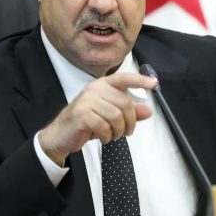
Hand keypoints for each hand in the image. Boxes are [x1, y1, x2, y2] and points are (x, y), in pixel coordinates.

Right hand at [38, 73, 156, 165]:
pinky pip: (104, 126)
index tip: (153, 83)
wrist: (61, 134)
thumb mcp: (110, 116)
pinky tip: (103, 138)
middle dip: (129, 122)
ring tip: (112, 135)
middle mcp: (95, 89)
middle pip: (125, 103)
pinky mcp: (82, 114)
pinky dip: (107, 136)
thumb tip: (148, 111)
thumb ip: (130, 112)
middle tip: (126, 132)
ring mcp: (87, 100)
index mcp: (102, 85)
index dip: (139, 80)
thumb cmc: (87, 123)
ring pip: (116, 116)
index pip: (124, 78)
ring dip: (118, 131)